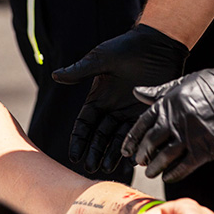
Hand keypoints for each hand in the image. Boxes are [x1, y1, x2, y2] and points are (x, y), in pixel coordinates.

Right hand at [52, 25, 188, 172]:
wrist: (158, 44)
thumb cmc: (127, 48)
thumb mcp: (102, 59)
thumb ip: (81, 71)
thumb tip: (55, 76)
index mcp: (98, 98)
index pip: (84, 125)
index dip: (79, 140)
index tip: (75, 155)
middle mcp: (111, 109)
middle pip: (99, 137)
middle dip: (95, 153)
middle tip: (91, 168)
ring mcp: (129, 113)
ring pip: (118, 139)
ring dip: (113, 155)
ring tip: (109, 169)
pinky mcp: (147, 113)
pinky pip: (139, 134)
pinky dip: (135, 146)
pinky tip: (133, 160)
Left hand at [122, 65, 213, 182]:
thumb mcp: (182, 83)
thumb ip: (159, 92)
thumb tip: (136, 93)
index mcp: (167, 103)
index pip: (142, 125)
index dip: (132, 140)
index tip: (127, 150)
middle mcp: (174, 120)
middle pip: (150, 143)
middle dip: (143, 155)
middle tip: (140, 162)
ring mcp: (189, 136)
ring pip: (164, 158)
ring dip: (155, 168)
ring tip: (151, 173)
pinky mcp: (205, 149)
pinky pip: (184, 166)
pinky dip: (173, 174)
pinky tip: (168, 177)